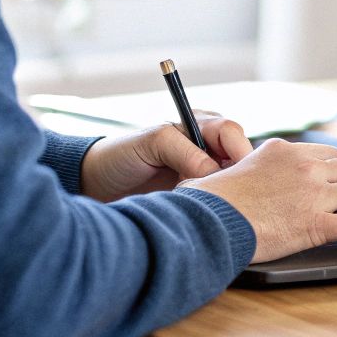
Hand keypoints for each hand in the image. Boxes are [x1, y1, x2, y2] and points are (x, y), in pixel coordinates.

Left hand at [79, 111, 252, 202]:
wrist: (97, 185)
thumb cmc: (120, 156)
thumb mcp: (151, 144)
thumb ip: (184, 151)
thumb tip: (213, 171)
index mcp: (196, 124)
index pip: (231, 131)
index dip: (238, 151)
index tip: (236, 173)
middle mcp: (205, 146)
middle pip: (239, 156)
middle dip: (237, 174)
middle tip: (223, 193)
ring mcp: (203, 171)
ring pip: (233, 179)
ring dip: (227, 192)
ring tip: (210, 204)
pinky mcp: (199, 194)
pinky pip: (219, 197)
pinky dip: (217, 205)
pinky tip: (207, 213)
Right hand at [179, 138, 336, 262]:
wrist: (209, 222)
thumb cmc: (208, 201)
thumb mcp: (226, 170)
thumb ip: (236, 168)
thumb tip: (208, 175)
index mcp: (283, 151)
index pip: (326, 153)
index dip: (334, 172)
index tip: (333, 184)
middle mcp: (303, 166)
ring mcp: (312, 194)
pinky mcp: (316, 224)